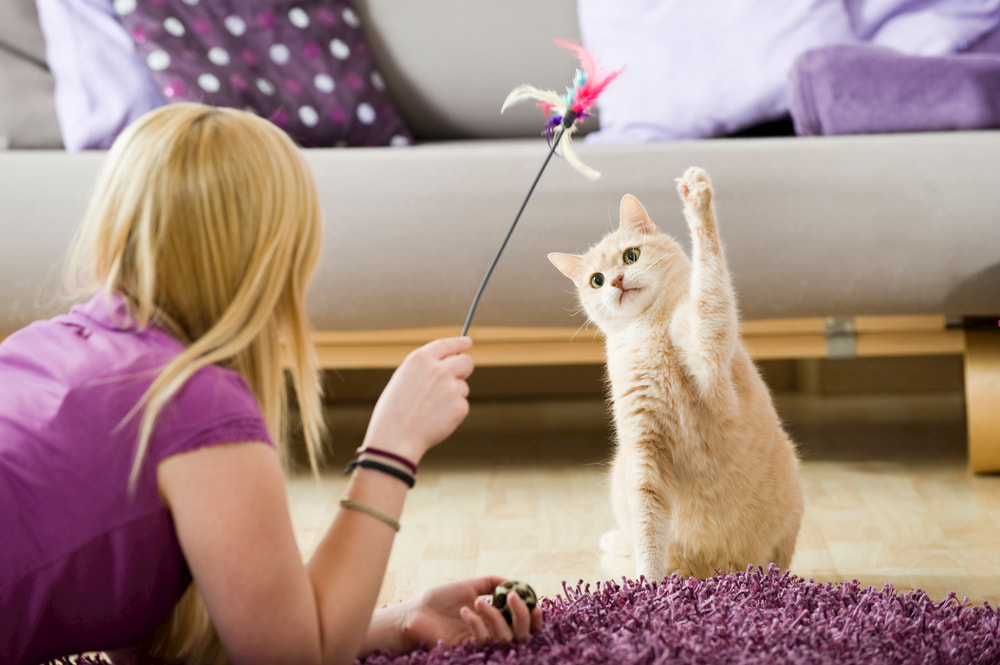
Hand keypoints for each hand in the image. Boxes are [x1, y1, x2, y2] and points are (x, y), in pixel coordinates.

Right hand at [364, 336, 473, 463]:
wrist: (395, 439)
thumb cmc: (393, 412)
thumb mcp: (403, 380)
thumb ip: (425, 370)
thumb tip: (448, 367)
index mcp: (420, 359)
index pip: (447, 344)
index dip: (460, 342)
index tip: (468, 342)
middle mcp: (439, 369)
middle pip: (466, 362)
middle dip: (464, 369)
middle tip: (458, 378)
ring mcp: (451, 387)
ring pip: (463, 387)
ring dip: (453, 396)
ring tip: (431, 410)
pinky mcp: (460, 406)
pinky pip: (462, 405)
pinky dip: (453, 413)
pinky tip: (436, 420)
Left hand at [398, 576, 542, 650]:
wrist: (416, 610)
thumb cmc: (440, 598)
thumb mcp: (469, 585)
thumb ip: (492, 583)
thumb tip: (514, 582)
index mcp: (494, 619)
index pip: (523, 625)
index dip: (534, 618)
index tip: (535, 605)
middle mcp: (490, 633)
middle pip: (521, 634)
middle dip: (521, 615)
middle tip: (512, 597)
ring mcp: (479, 643)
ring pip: (504, 638)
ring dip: (495, 616)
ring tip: (478, 601)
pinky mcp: (467, 650)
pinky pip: (482, 640)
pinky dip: (477, 623)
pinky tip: (465, 611)